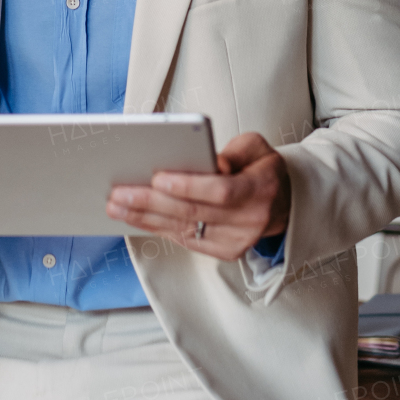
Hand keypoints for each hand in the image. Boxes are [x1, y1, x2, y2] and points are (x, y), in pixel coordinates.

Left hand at [105, 131, 289, 260]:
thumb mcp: (256, 148)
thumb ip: (234, 151)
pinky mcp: (224, 251)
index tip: (157, 178)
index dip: (188, 186)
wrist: (282, 204)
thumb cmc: (262, 169)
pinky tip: (135, 217)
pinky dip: (158, 228)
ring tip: (117, 206)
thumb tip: (210, 163)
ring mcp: (236, 241)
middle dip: (152, 202)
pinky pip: (185, 239)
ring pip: (184, 228)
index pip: (220, 191)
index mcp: (260, 190)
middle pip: (194, 212)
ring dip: (146, 218)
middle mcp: (249, 220)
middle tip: (119, 193)